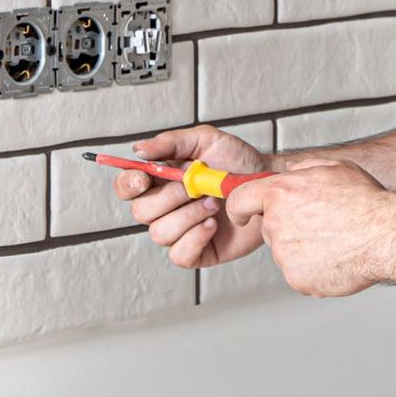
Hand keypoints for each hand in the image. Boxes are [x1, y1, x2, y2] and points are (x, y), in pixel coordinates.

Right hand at [116, 124, 276, 268]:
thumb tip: (138, 150)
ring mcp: (180, 231)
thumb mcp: (206, 141)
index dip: (128, 184)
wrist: (268, 184)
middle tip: (197, 186)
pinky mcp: (198, 252)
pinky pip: (179, 255)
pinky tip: (213, 225)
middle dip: (169, 198)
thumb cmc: (237, 162)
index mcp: (160, 181)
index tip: (143, 178)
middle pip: (141, 212)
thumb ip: (171, 142)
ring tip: (214, 203)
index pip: (127, 187)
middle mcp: (165, 208)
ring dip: (188, 216)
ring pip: (159, 233)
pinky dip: (195, 238)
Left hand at [224, 158, 395, 297]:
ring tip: (334, 240)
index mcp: (281, 193)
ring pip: (286, 251)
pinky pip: (299, 272)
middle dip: (287, 226)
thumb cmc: (365, 202)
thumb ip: (303, 168)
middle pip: (269, 227)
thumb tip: (290, 171)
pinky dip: (314, 268)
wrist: (386, 235)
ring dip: (303, 247)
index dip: (240, 207)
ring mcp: (285, 254)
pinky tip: (336, 256)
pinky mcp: (297, 278)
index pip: (239, 199)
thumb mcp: (334, 168)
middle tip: (319, 223)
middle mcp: (277, 224)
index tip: (242, 213)